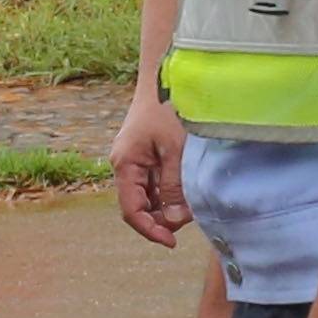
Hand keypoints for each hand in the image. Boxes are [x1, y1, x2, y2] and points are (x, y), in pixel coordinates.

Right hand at [110, 79, 192, 247]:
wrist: (166, 75)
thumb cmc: (169, 108)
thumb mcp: (176, 151)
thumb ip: (174, 187)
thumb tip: (174, 221)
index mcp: (125, 164)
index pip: (131, 211)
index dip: (150, 230)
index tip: (173, 242)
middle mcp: (125, 164)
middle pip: (139, 206)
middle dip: (161, 219)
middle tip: (189, 221)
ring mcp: (136, 159)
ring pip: (149, 196)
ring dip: (168, 205)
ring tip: (192, 204)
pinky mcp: (147, 153)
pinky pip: (155, 182)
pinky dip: (170, 191)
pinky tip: (187, 189)